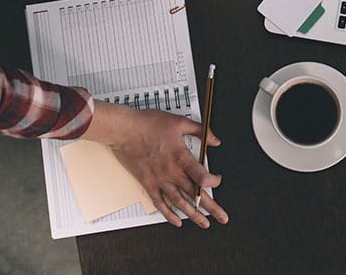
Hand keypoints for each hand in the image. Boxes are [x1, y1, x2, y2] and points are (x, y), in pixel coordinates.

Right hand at [85, 102, 227, 227]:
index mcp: (181, 157)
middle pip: (195, 194)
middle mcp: (171, 172)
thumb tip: (215, 139)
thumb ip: (200, 131)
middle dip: (211, 207)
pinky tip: (176, 221)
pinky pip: (159, 203)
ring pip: (179, 202)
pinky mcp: (147, 183)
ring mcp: (159, 180)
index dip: (213, 182)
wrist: (124, 130)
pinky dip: (168, 214)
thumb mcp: (179, 122)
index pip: (202, 178)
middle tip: (221, 217)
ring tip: (203, 223)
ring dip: (193, 215)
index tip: (217, 181)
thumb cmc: (148, 124)